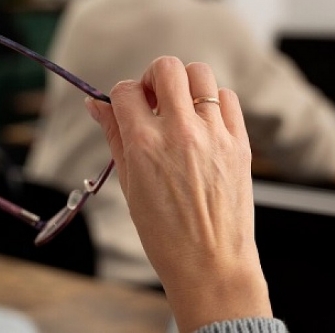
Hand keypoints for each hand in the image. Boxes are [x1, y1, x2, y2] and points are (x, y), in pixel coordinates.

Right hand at [86, 57, 271, 332]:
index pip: (125, 90)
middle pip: (166, 67)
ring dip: (185, 85)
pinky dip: (213, 102)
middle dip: (153, 78)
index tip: (127, 109)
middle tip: (154, 101)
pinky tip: (205, 124)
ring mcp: (214, 135)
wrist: (211, 265)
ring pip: (200, 74)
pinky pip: (227, 98)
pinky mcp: (239, 143)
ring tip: (181, 110)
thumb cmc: (165, 234)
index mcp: (145, 145)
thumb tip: (95, 105)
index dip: (121, 96)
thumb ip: (114, 136)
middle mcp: (180, 132)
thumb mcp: (129, 184)